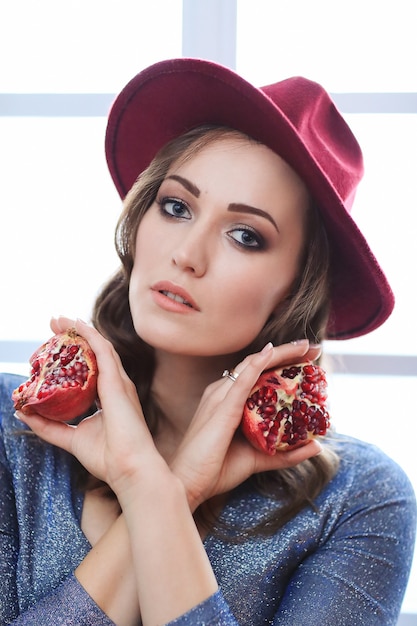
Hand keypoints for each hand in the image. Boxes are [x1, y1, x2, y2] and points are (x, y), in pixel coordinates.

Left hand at [16, 317, 161, 497]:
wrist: (129, 468)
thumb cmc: (108, 457)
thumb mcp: (71, 438)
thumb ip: (48, 426)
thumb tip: (22, 412)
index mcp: (109, 397)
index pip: (92, 367)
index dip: (76, 353)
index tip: (56, 344)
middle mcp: (116, 385)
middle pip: (95, 352)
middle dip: (75, 335)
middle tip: (55, 324)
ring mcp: (119, 382)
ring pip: (99, 346)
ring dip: (80, 330)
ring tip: (60, 320)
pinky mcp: (117, 382)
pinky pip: (103, 351)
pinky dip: (90, 335)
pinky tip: (76, 325)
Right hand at [170, 340, 322, 510]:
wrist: (188, 485)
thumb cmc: (215, 470)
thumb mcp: (258, 459)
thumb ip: (285, 453)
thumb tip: (316, 446)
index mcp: (227, 400)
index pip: (258, 373)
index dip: (282, 362)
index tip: (309, 358)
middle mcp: (222, 393)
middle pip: (258, 364)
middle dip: (287, 352)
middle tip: (313, 346)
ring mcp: (220, 398)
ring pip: (252, 365)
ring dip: (280, 353)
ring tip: (304, 347)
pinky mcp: (221, 408)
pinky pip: (241, 381)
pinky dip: (256, 364)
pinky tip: (271, 353)